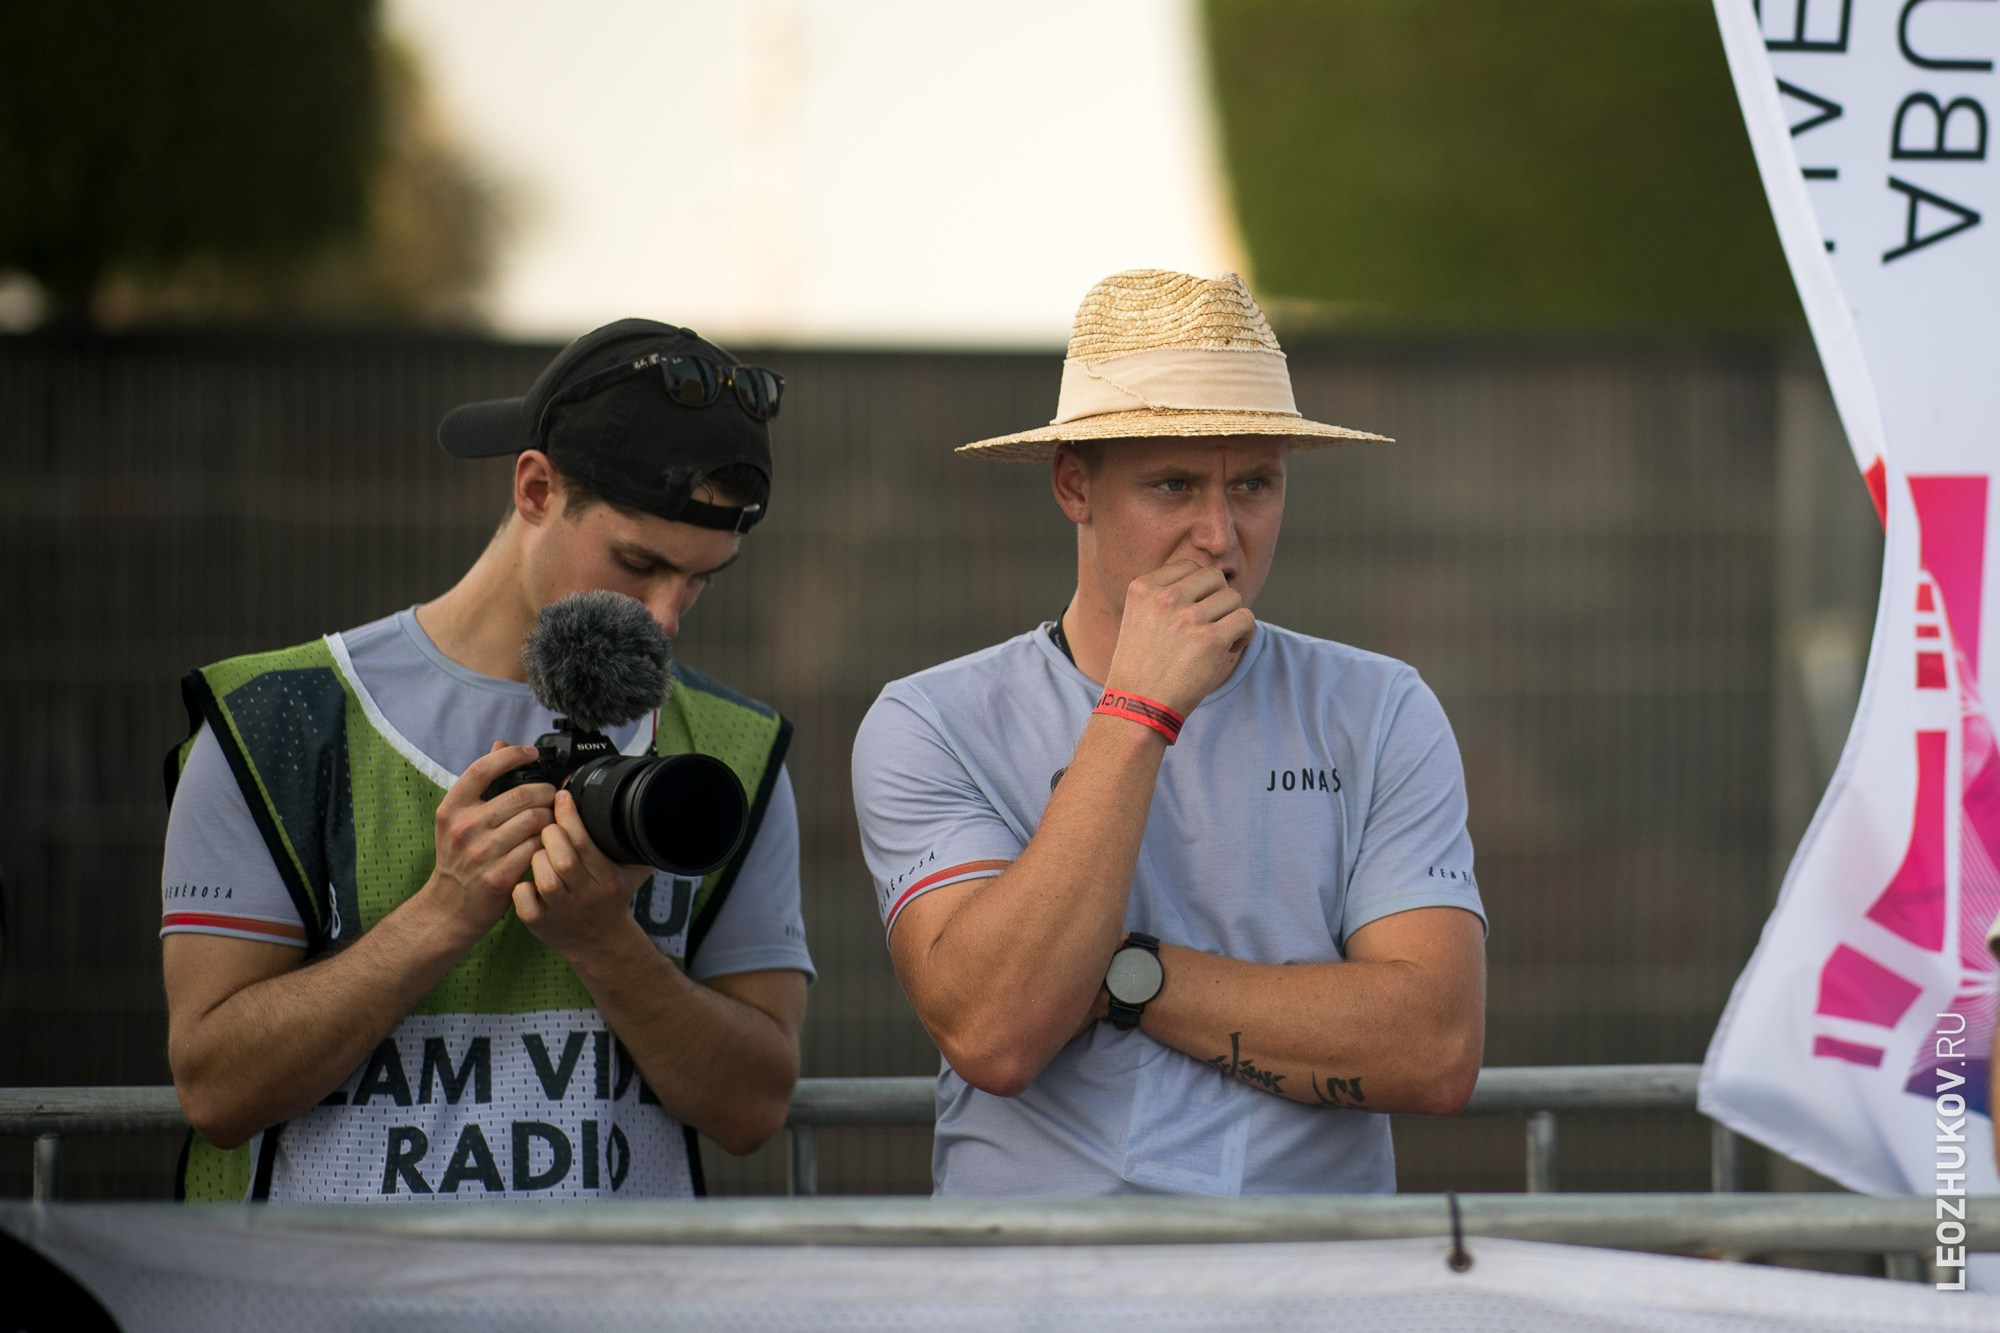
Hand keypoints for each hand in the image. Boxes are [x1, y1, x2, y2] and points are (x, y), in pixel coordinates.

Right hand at [422, 742, 555, 946]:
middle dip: (546, 792)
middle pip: (521, 794)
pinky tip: (549, 843)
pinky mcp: (500, 876)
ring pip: (534, 820)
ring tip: (553, 819)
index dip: (511, 755)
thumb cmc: (459, 858)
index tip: (532, 752)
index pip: (482, 768)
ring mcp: (482, 852)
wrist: (449, 908)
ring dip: (551, 817)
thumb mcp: (458, 818)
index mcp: (452, 808)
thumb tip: (500, 744)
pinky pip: (537, 848)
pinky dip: (548, 842)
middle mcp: (464, 827)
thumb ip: (480, 783)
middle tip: (553, 796)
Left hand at [512, 788, 653, 958]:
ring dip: (537, 858)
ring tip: (540, 851)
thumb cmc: (611, 898)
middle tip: (549, 826)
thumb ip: (635, 844)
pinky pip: (523, 899)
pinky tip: (528, 877)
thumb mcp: (633, 872)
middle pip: (563, 859)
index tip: (561, 797)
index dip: (569, 816)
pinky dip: (521, 886)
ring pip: (543, 877)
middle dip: (551, 834)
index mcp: (608, 880)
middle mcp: (585, 896)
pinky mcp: (539, 923)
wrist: (599, 942)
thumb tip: (641, 808)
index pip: (585, 844)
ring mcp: (561, 911)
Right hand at [1103, 560, 1255, 715]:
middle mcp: (1164, 598)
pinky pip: (1246, 618)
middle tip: (1211, 624)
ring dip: (1231, 618)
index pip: (1189, 567)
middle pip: (1214, 577)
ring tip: (1219, 640)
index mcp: (1143, 589)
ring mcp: (1188, 618)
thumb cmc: (1143, 667)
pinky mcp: (1210, 640)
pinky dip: (1245, 633)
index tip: (1194, 611)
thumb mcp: (1139, 619)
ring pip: (1233, 597)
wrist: (1137, 706)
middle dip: (1218, 599)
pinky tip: (1230, 648)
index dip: (1199, 589)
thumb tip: (1213, 580)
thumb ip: (1166, 596)